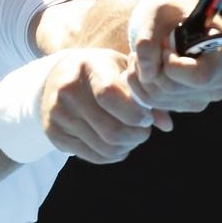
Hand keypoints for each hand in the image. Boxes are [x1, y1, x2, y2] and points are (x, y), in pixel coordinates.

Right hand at [40, 48, 155, 164]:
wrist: (56, 76)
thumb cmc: (99, 71)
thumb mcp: (120, 69)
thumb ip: (144, 93)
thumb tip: (166, 125)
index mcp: (88, 66)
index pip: (109, 95)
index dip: (134, 113)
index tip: (146, 117)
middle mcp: (67, 90)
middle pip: (110, 129)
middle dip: (136, 136)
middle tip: (144, 131)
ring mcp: (57, 113)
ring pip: (103, 147)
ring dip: (126, 147)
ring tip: (132, 138)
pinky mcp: (54, 134)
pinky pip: (92, 156)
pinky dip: (112, 155)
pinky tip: (118, 145)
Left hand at [123, 0, 221, 128]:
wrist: (172, 22)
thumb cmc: (170, 12)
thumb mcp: (157, 13)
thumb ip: (147, 38)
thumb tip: (147, 73)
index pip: (200, 75)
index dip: (172, 65)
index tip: (163, 47)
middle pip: (174, 89)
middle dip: (149, 68)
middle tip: (142, 48)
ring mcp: (208, 95)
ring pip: (161, 98)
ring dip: (140, 76)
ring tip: (140, 55)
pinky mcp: (190, 104)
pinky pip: (156, 104)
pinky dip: (141, 86)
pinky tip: (144, 67)